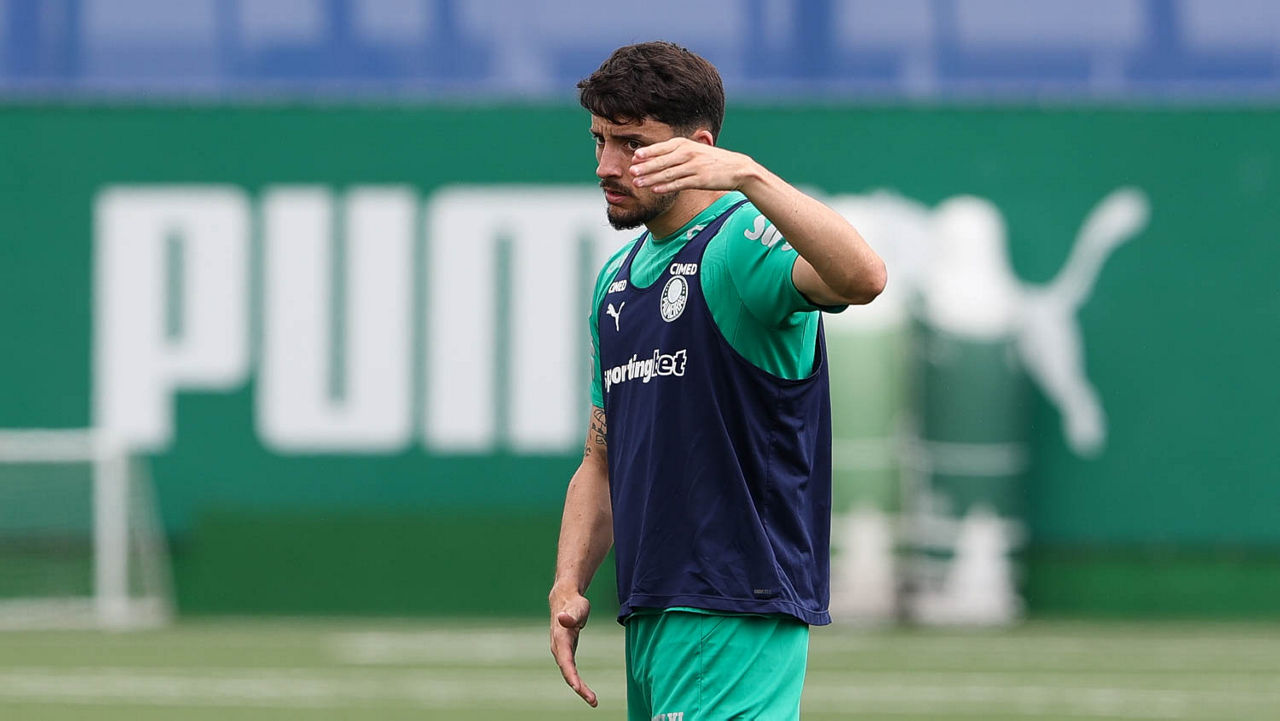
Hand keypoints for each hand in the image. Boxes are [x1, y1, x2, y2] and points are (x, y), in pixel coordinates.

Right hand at [549, 589, 597, 706]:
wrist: (565, 601)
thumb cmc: (573, 604)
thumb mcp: (576, 608)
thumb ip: (571, 616)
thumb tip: (563, 618)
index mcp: (561, 639)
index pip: (565, 661)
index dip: (571, 675)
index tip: (578, 687)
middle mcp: (559, 649)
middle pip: (567, 672)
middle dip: (578, 687)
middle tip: (593, 700)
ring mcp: (562, 652)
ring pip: (569, 674)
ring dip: (579, 688)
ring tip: (593, 700)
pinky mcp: (567, 653)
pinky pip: (571, 671)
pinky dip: (578, 682)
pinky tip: (586, 691)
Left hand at [630, 138, 757, 194]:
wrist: (737, 168)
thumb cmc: (712, 160)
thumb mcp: (694, 150)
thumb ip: (676, 153)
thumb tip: (653, 157)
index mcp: (685, 144)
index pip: (662, 147)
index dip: (648, 153)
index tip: (634, 157)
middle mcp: (688, 153)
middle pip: (662, 160)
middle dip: (645, 166)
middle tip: (630, 171)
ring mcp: (694, 167)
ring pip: (668, 173)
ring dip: (651, 178)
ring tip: (637, 183)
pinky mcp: (700, 180)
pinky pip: (679, 184)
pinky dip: (666, 187)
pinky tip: (655, 190)